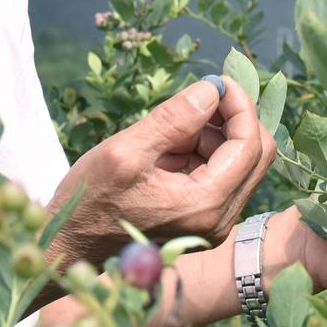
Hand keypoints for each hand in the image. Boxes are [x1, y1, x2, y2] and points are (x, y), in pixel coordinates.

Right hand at [50, 76, 275, 257]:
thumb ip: (173, 120)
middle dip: (233, 119)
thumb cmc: (90, 200)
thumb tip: (212, 89)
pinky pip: (220, 175)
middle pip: (256, 155)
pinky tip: (169, 146)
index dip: (240, 106)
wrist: (70, 245)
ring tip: (169, 130)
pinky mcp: (202, 219)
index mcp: (206, 205)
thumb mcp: (125, 151)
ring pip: (239, 162)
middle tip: (199, 96)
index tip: (217, 80)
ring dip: (214, 134)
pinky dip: (203, 151)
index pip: (250, 146)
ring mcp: (213, 222)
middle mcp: (220, 219)